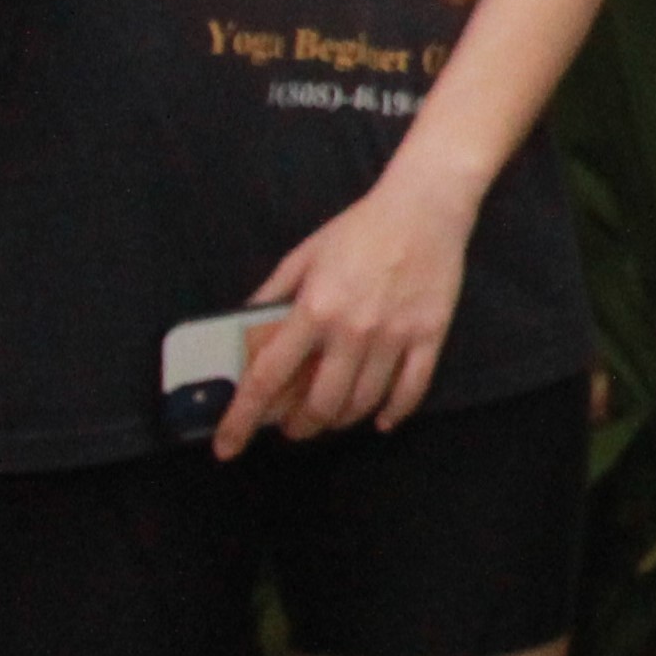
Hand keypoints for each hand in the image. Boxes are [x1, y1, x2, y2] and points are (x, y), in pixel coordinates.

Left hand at [216, 164, 472, 456]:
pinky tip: (381, 420)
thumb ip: (272, 294)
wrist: (424, 207)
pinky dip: (393, 413)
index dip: (242, 419)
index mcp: (313, 310)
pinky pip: (411, 390)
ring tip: (329, 418)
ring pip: (362, 403)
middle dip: (298, 426)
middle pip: (319, 404)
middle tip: (292, 425)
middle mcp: (352, 331)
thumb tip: (242, 329)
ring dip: (339, 420)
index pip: (267, 378)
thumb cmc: (360, 228)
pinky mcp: (429, 336)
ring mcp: (394, 337)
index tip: (226, 447)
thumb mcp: (304, 255)